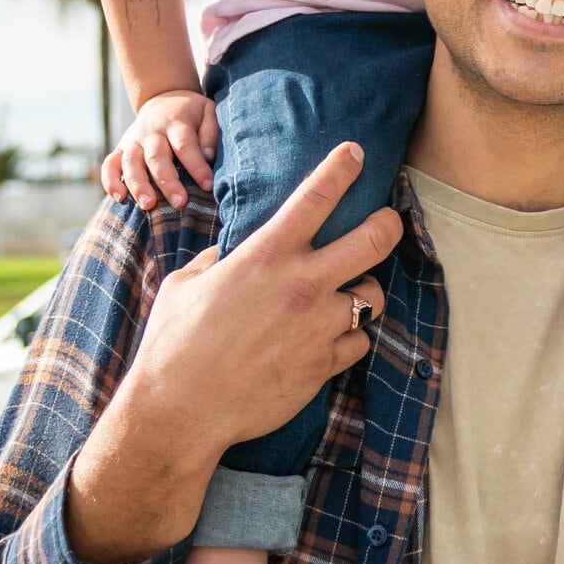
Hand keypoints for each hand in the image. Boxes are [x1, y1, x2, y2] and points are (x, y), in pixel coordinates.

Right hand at [102, 89, 218, 209]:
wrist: (163, 98)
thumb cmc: (191, 113)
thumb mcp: (208, 112)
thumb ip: (210, 133)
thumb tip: (208, 156)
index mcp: (176, 122)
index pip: (185, 145)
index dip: (196, 166)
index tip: (208, 185)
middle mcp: (152, 132)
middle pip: (156, 156)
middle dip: (167, 181)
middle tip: (179, 202)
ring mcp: (134, 140)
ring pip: (131, 162)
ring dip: (138, 184)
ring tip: (148, 205)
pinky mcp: (121, 148)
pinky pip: (110, 164)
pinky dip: (110, 181)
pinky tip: (118, 198)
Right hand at [130, 141, 397, 450]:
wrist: (180, 410)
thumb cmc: (174, 343)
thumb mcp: (187, 284)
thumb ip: (218, 260)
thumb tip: (230, 250)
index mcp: (264, 256)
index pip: (316, 196)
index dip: (342, 167)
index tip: (356, 153)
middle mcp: (300, 285)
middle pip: (375, 240)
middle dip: (389, 224)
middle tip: (388, 222)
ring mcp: (317, 327)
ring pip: (374, 297)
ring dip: (364, 294)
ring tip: (348, 298)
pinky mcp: (324, 365)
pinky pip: (359, 342)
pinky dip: (349, 339)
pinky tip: (327, 342)